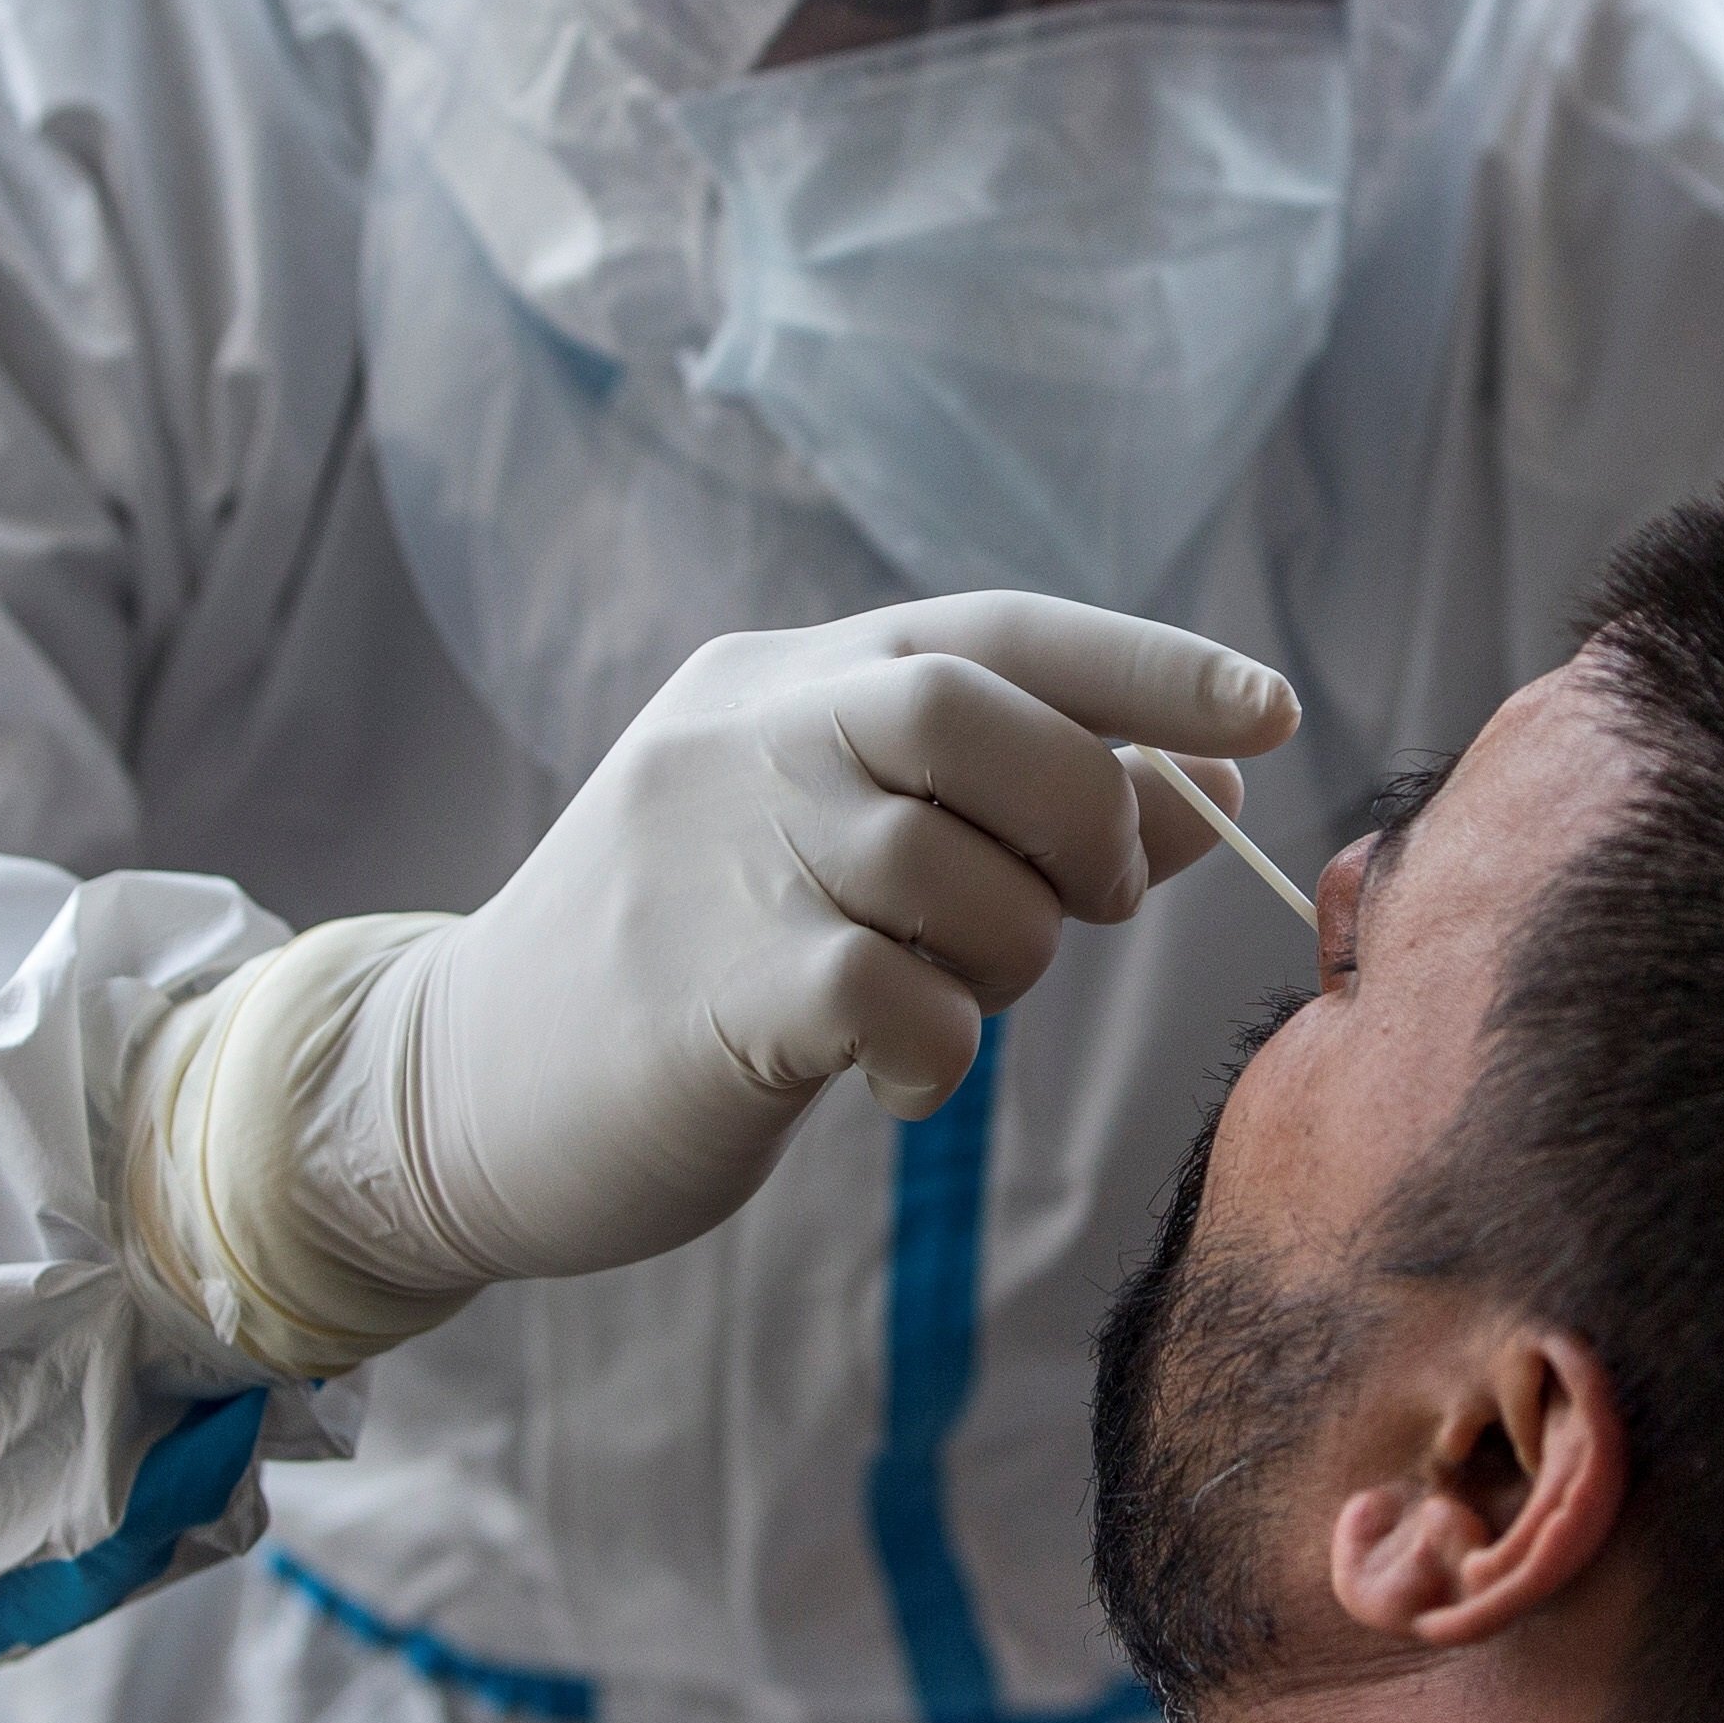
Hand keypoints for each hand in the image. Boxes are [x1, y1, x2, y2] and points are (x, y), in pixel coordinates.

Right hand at [361, 593, 1295, 1287]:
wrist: (456, 1092)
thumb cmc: (686, 971)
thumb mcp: (833, 859)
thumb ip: (996, 818)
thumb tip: (1196, 795)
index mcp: (779, 682)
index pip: (993, 630)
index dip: (1148, 666)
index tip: (1267, 709)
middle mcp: (742, 738)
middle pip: (969, 711)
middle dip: (1084, 806)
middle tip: (1097, 900)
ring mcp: (713, 857)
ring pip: (947, 865)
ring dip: (1010, 952)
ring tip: (956, 1000)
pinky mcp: (705, 991)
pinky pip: (897, 999)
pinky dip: (943, 1049)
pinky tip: (898, 1078)